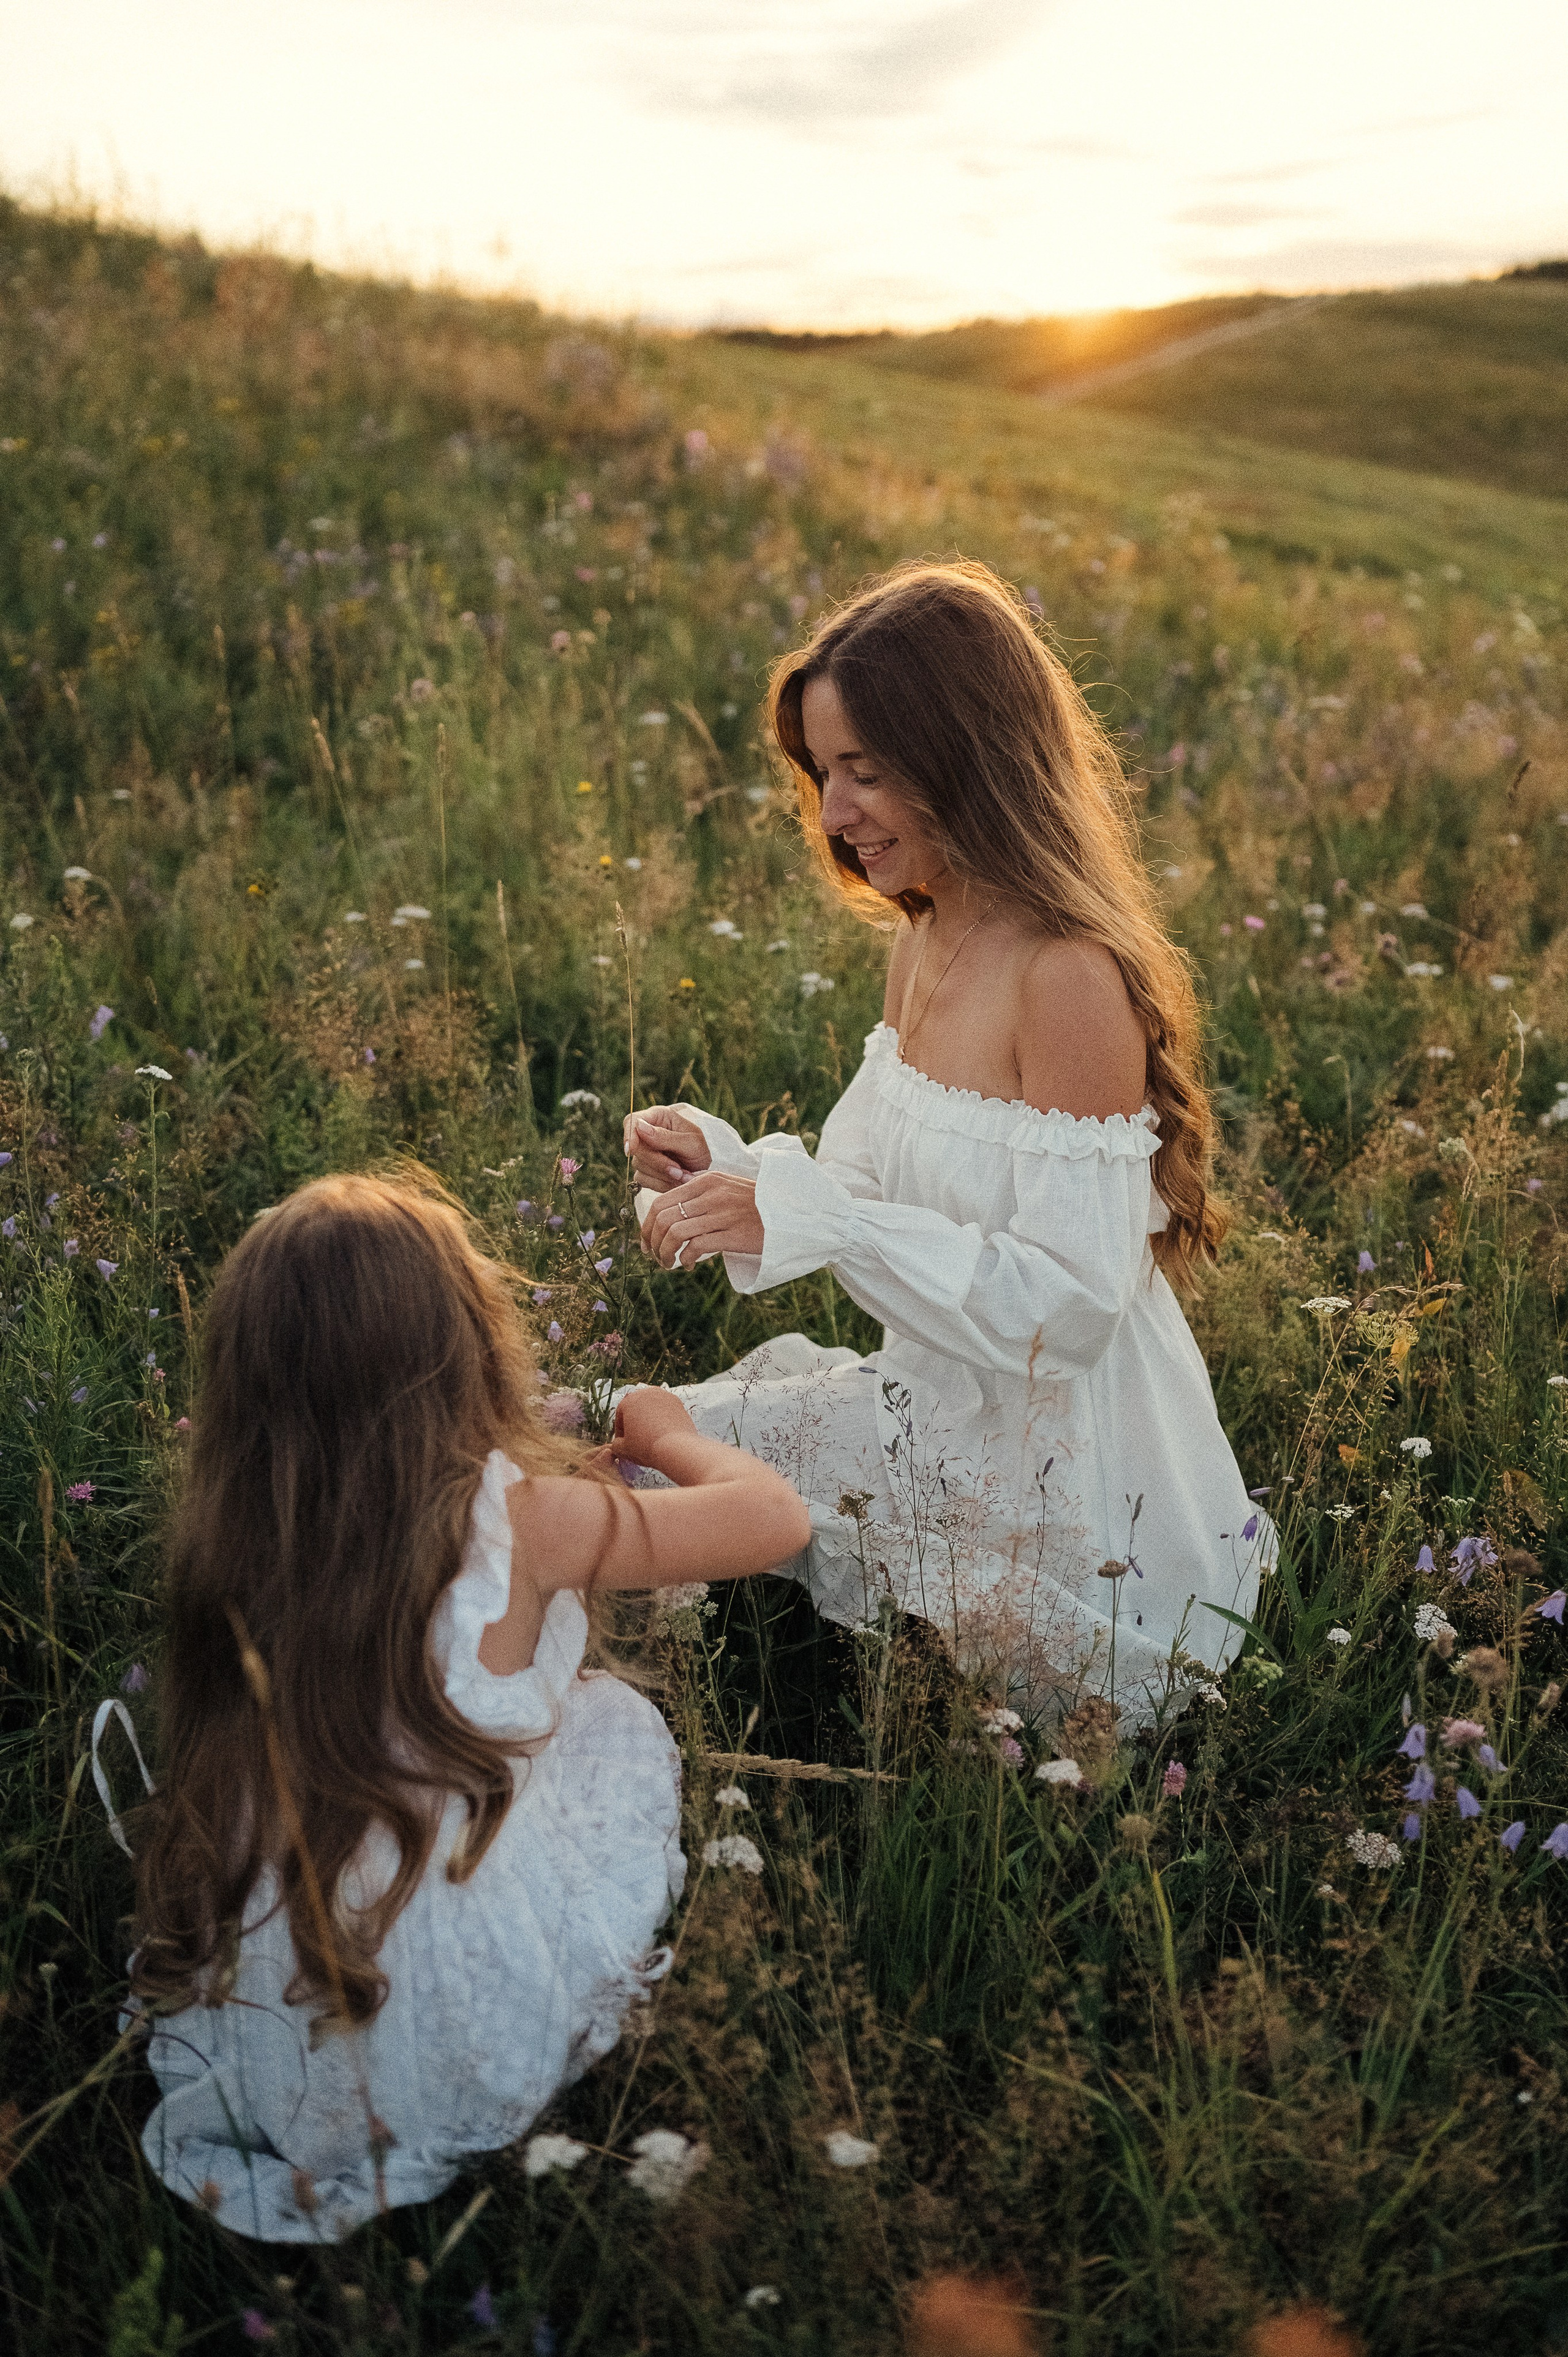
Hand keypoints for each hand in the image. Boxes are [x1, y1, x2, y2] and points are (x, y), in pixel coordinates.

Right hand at [612, 1385, 697, 1469]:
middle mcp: (647, 1392)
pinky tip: (663, 1434)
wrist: (676, 1448)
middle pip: (637, 1409)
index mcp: (629, 1400)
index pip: (621, 1415)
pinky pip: (666, 1412)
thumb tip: (618, 1444)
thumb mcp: (623, 1449)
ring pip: (652, 1409)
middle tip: (637, 1439)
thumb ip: (616, 1444)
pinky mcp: (679, 1403)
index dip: (621, 1431)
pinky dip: (663, 1420)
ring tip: (651, 1437)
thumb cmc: (646, 1447)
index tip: (624, 1443)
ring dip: (650, 1420)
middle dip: (635, 1422)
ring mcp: (665, 1396)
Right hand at [623, 1106, 711, 1193]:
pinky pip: (643, 1180)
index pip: (632, 1121)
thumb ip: (666, 1136)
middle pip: (636, 1148)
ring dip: (663, 1175)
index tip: (631, 1150)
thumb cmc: (701, 1150)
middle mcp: (647, 1134)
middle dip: (658, 1162)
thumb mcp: (691, 1142)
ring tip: (684, 1176)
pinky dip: (661, 1183)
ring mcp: (644, 1153)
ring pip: (639, 1166)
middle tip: (679, 1171)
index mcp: (659, 1117)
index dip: (629, 1135)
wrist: (706, 1171)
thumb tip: (639, 1127)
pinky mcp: (644, 1171)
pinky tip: (676, 1181)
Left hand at [640, 1169, 763, 1268]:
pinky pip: (696, 1247)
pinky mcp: (733, 1234)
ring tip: (668, 1263)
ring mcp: (723, 1214)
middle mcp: (712, 1195)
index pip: (662, 1201)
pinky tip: (689, 1265)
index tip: (646, 1241)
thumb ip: (699, 1193)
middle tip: (653, 1256)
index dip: (647, 1225)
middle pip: (664, 1218)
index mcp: (706, 1181)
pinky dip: (686, 1259)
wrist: (789, 1213)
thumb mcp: (726, 1188)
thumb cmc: (754, 1204)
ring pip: (676, 1234)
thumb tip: (667, 1211)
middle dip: (652, 1242)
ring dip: (665, 1253)